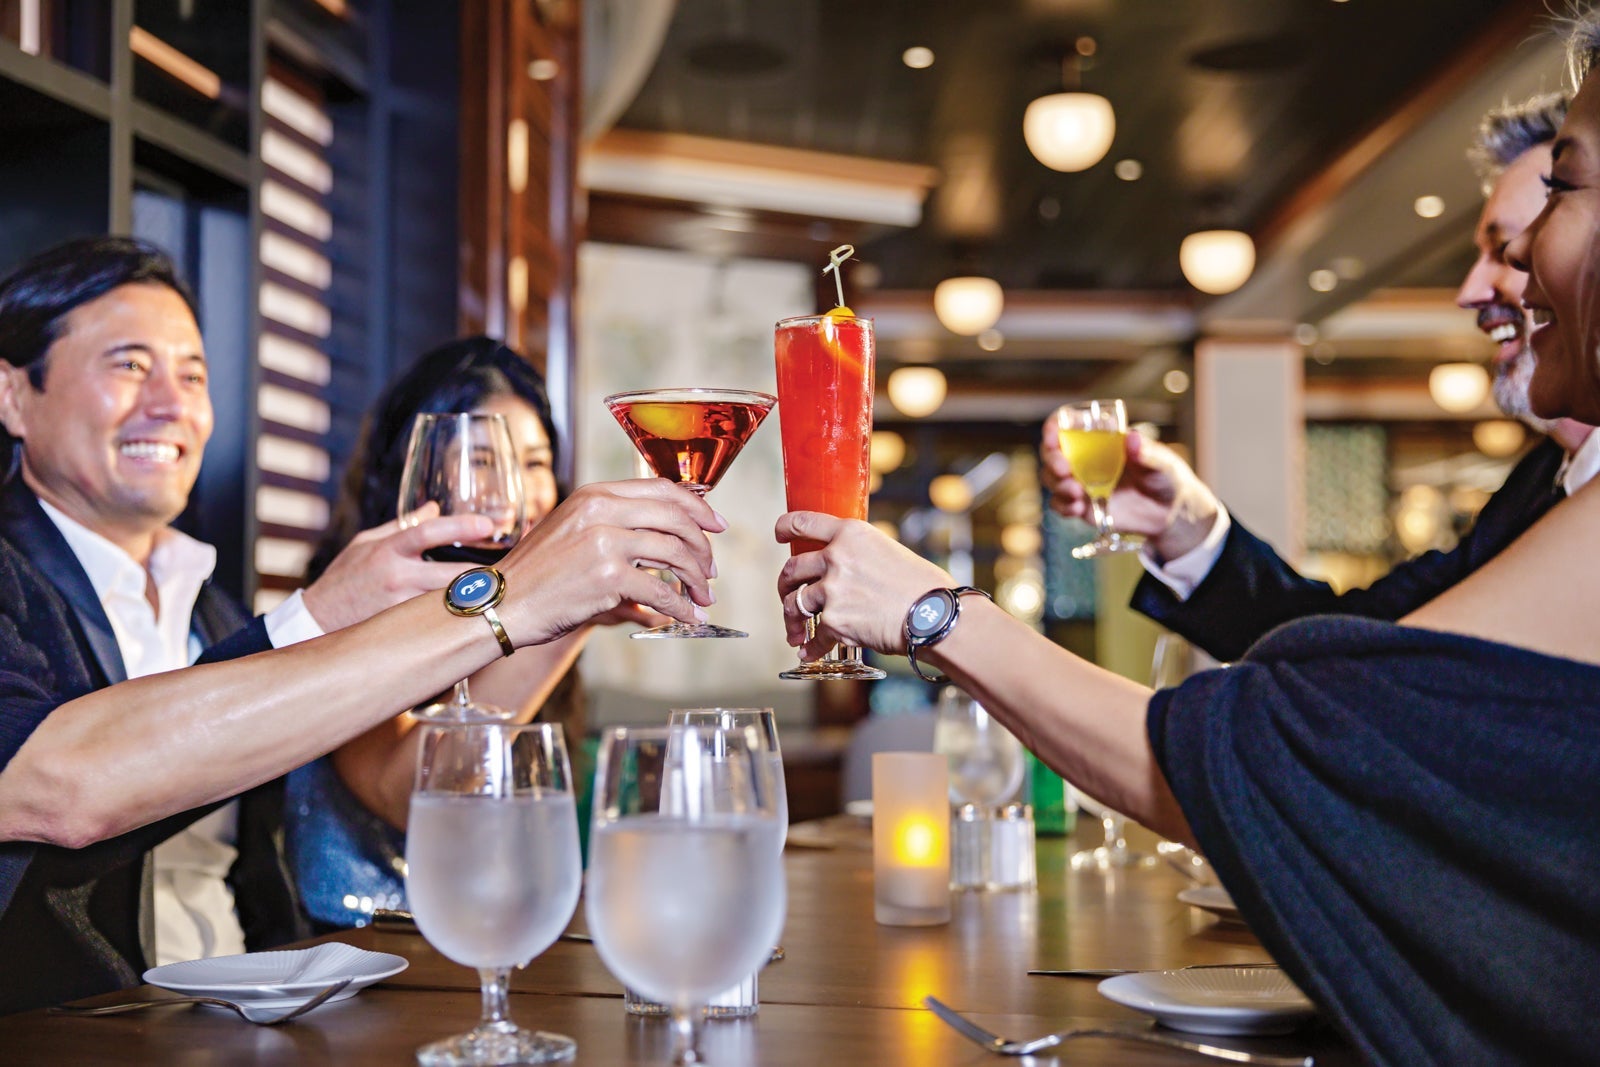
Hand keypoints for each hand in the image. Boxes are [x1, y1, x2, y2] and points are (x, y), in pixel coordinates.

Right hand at [302, 505, 498, 631]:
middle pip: (452, 572)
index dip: (461, 526)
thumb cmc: (344, 579)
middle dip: (486, 569)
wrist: (316, 623)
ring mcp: (402, 607)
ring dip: (479, 595)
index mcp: (388, 551)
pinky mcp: (405, 630)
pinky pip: (441, 622)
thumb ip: (402, 526)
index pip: (428, 532)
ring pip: (451, 601)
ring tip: (508, 589)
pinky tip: (484, 615)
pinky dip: (462, 617)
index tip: (489, 523)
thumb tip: (434, 507)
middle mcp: (397, 578)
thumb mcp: (367, 544)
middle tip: (515, 564)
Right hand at [496, 479, 723, 646]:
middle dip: (703, 546)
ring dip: (696, 579)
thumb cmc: (537, 573)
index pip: (661, 488)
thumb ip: (613, 522)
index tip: (715, 524)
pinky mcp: (608, 577)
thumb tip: (665, 535)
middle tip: (711, 569)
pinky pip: (660, 591)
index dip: (696, 505)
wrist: (501, 602)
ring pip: (674, 553)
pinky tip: (686, 616)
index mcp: (595, 493)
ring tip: (702, 596)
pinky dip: (680, 607)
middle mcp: (601, 510)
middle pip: (676, 518)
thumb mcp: (572, 528)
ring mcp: (605, 542)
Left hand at [774, 512, 953, 659]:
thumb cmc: (922, 585)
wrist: (934, 615)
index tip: (780, 535)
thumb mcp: (888, 551)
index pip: (804, 522)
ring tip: (795, 633)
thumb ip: (860, 554)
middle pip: (791, 568)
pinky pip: (814, 636)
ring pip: (794, 603)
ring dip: (791, 620)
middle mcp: (836, 558)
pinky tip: (809, 652)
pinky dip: (810, 648)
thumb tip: (847, 568)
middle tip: (787, 595)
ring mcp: (833, 590)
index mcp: (850, 534)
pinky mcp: (835, 621)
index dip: (785, 528)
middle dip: (784, 585)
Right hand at [1039, 420, 1220, 561]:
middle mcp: (1085, 459)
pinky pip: (1060, 504)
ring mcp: (1082, 483)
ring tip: (1077, 493)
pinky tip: (1078, 508)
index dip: (1054, 428)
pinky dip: (1063, 506)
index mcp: (1100, 440)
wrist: (1170, 512)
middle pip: (1052, 453)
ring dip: (1057, 485)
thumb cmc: (1166, 477)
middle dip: (1052, 460)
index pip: (1067, 426)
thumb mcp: (1161, 462)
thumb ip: (1146, 452)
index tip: (1054, 437)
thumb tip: (1132, 438)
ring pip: (1052, 479)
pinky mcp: (1083, 506)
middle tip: (1064, 470)